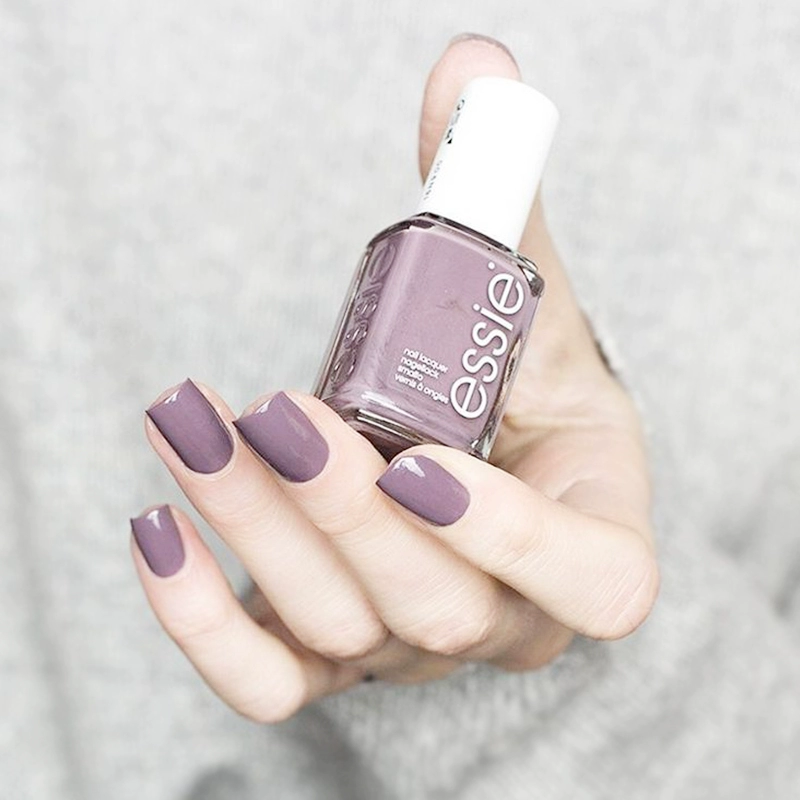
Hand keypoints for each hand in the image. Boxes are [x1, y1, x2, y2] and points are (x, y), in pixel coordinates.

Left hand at [130, 36, 657, 722]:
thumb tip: (476, 70)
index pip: (595, 584)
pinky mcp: (330, 653)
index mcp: (592, 539)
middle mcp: (503, 613)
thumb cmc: (522, 394)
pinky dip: (198, 623)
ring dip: (255, 524)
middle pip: (435, 605)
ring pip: (337, 626)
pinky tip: (156, 529)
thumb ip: (499, 207)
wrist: (473, 465)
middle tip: (280, 409)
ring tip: (190, 421)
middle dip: (346, 510)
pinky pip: (264, 680)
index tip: (425, 461)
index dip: (516, 542)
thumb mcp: (529, 309)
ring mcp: (411, 645)